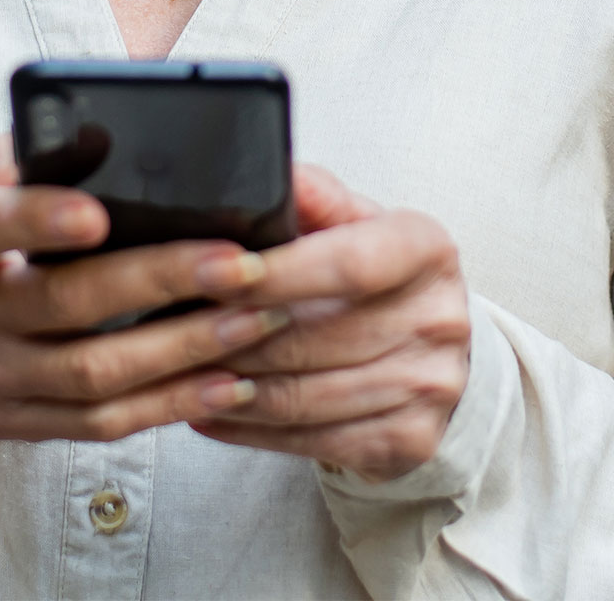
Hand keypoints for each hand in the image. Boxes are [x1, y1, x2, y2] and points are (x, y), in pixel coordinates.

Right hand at [0, 136, 289, 517]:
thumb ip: (35, 152)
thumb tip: (112, 127)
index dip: (37, 219)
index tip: (100, 214)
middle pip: (63, 303)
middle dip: (160, 281)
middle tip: (239, 263)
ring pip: (93, 374)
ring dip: (184, 348)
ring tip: (256, 318)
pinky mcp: (24, 424)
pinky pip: (103, 422)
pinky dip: (172, 402)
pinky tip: (229, 380)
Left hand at [189, 164, 470, 483]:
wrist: (435, 346)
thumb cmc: (377, 273)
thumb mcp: (355, 219)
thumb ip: (311, 196)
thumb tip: (266, 171)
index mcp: (425, 248)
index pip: (346, 263)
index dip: (278, 272)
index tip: (215, 274)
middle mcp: (438, 319)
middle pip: (317, 336)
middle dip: (235, 335)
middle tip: (175, 328)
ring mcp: (428, 387)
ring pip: (307, 395)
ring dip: (233, 388)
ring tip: (181, 372)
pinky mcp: (409, 441)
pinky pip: (313, 440)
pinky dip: (251, 429)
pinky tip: (210, 411)